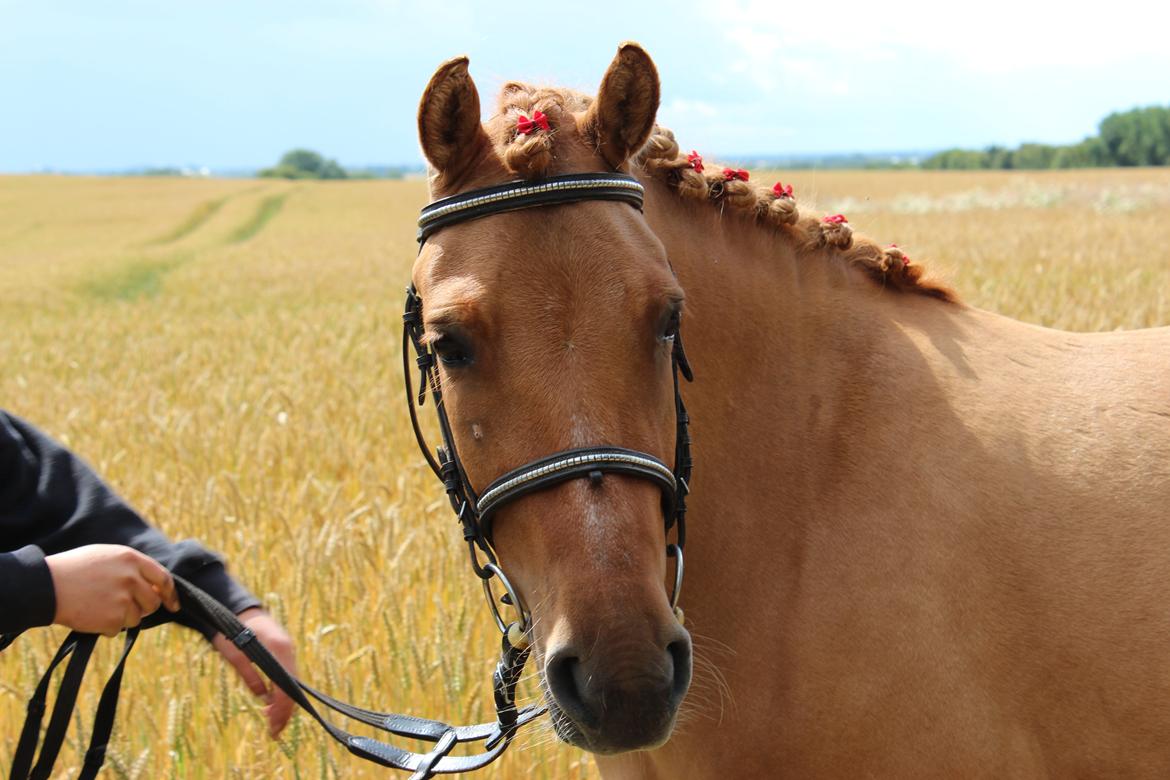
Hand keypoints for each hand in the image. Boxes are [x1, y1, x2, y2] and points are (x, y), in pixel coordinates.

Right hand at [45, 544, 178, 636]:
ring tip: (99, 607)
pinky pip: (118, 630)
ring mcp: (123, 600)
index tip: (173, 605)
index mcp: (131, 559)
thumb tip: (154, 585)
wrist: (46, 587)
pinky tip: (91, 615)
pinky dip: (107, 627)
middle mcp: (131, 578)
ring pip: (137, 619)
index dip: (170, 594)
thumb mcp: (106, 556)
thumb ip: (132, 567)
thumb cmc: (74, 569)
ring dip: (122, 618)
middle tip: (124, 607)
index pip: (163, 579)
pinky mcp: (112, 619)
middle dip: (143, 609)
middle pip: (152, 603)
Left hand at [212, 608, 296, 737]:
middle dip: (285, 712)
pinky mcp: (283, 652)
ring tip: (272, 723)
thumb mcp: (235, 655)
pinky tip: (272, 705)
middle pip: (293, 687)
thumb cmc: (231, 630)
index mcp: (278, 649)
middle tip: (274, 732)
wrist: (236, 608)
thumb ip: (250, 676)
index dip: (281, 710)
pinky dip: (282, 692)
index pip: (286, 687)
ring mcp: (287, 650)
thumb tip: (263, 698)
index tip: (273, 727)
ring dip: (284, 704)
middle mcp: (288, 650)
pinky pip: (287, 676)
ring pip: (292, 683)